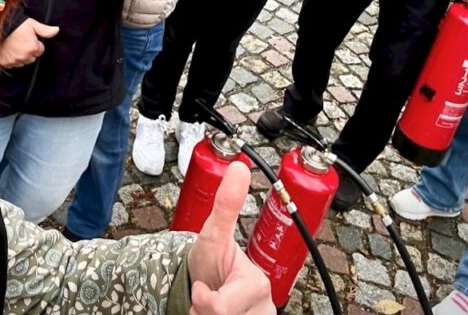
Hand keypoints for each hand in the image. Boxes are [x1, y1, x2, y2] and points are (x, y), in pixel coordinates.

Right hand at [0, 18, 58, 67]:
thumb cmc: (17, 25)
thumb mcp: (32, 24)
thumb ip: (45, 30)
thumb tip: (57, 30)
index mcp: (33, 48)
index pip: (40, 50)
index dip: (36, 44)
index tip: (30, 38)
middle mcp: (24, 56)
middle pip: (32, 58)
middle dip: (29, 51)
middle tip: (22, 42)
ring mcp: (14, 60)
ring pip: (22, 62)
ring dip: (21, 56)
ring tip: (15, 46)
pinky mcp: (5, 62)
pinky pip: (12, 65)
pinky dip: (11, 59)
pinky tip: (9, 51)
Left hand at [188, 163, 274, 313]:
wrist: (210, 282)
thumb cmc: (212, 260)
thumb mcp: (213, 233)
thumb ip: (225, 204)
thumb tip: (239, 166)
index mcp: (258, 286)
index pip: (219, 309)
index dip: (202, 301)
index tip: (201, 288)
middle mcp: (265, 309)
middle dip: (202, 310)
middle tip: (207, 295)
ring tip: (211, 305)